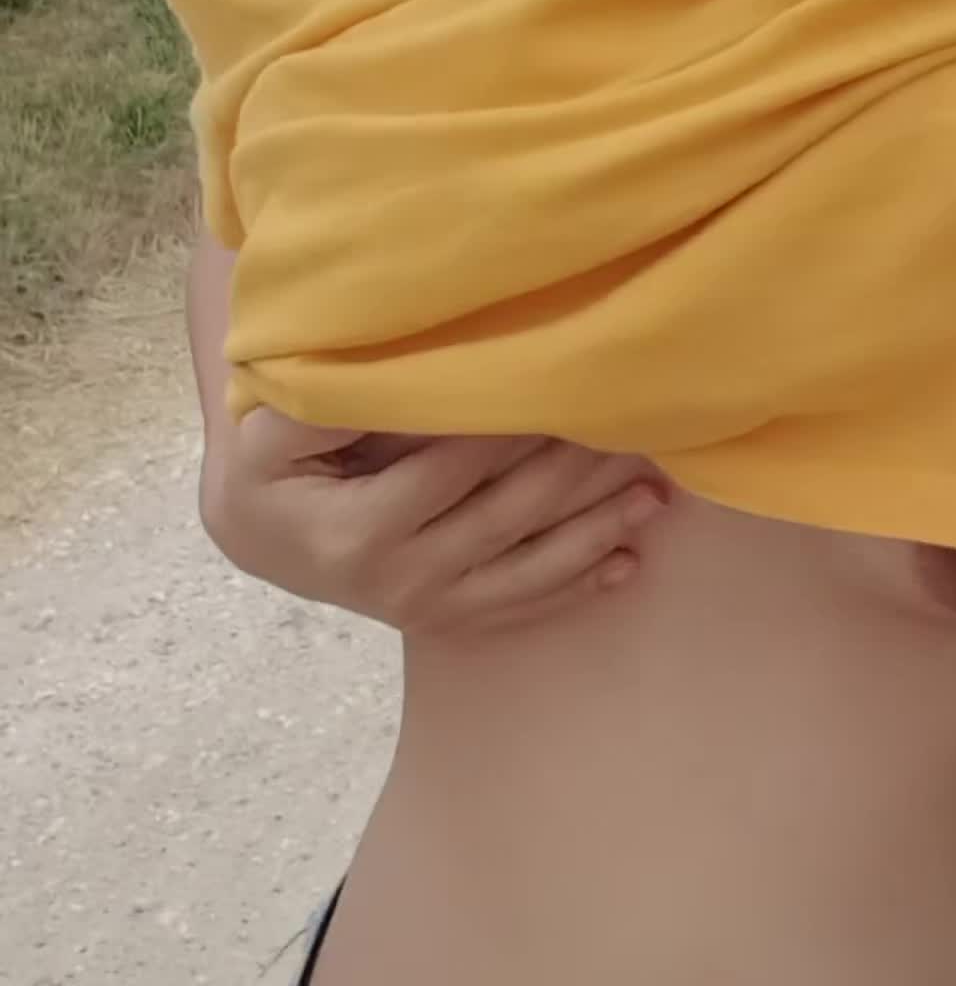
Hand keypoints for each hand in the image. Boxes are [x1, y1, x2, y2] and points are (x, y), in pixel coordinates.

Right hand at [198, 409, 668, 635]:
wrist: (258, 536)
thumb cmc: (270, 467)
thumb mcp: (270, 430)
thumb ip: (324, 405)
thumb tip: (386, 379)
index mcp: (359, 532)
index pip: (453, 469)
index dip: (511, 427)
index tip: (566, 387)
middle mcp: (401, 580)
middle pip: (506, 518)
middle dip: (574, 472)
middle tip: (634, 428)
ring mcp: (430, 606)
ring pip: (529, 570)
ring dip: (596, 532)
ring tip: (654, 496)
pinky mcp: (449, 620)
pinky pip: (522, 606)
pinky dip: (578, 585)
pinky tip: (629, 561)